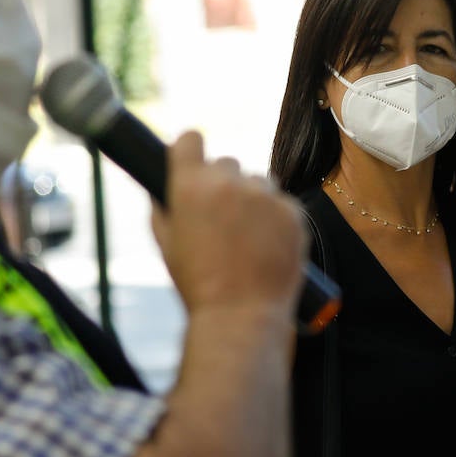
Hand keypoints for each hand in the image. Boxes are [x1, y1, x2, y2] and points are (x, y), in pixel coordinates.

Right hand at [154, 131, 304, 315]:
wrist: (240, 316)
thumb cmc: (198, 286)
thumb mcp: (166, 246)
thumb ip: (163, 209)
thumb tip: (164, 189)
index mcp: (190, 186)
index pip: (190, 140)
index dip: (191, 149)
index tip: (194, 158)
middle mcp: (227, 183)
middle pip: (226, 164)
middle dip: (223, 185)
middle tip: (222, 220)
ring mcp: (264, 196)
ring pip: (258, 183)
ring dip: (253, 202)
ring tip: (247, 241)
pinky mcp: (293, 211)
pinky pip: (282, 204)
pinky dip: (277, 220)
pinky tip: (267, 247)